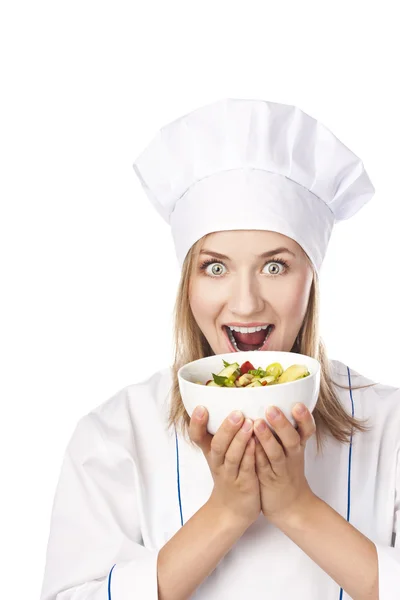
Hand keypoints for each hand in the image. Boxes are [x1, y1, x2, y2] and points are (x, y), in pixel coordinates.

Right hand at [189, 406, 260, 527]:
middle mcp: (217, 463)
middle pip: (217, 445)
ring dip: (240, 439)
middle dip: (226, 428)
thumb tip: (226, 402)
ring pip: (232, 456)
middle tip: (236, 413)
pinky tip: (257, 443)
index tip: (201, 407)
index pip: (197, 437)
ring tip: (249, 423)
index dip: (197, 423)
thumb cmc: (228, 475)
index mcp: (210, 453)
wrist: (232, 511)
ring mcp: (230, 475)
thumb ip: (223, 433)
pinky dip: (251, 455)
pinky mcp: (245, 484)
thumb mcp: (218, 456)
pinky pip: (247, 468)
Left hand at [253, 403, 315, 524]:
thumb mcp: (291, 448)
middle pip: (292, 439)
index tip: (298, 404)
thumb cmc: (286, 469)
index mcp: (298, 445)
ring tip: (257, 423)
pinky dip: (256, 456)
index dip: (305, 418)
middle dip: (282, 424)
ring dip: (267, 438)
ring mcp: (282, 469)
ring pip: (276, 454)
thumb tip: (272, 399)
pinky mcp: (269, 480)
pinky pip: (263, 467)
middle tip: (272, 408)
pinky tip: (248, 445)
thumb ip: (283, 428)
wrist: (291, 505)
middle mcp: (293, 456)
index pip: (307, 430)